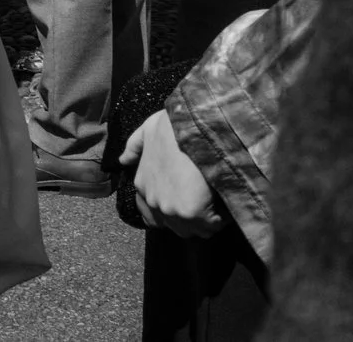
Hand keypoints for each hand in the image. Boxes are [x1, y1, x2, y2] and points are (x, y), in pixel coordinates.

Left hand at [122, 109, 220, 237]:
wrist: (192, 124)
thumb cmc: (174, 126)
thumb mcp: (148, 130)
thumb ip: (134, 147)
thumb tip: (123, 161)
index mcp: (142, 185)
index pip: (154, 215)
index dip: (175, 209)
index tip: (191, 199)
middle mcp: (153, 201)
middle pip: (178, 226)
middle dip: (194, 218)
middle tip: (209, 200)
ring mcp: (171, 209)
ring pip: (196, 229)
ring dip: (209, 220)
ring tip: (220, 200)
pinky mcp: (191, 212)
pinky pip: (214, 225)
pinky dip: (224, 216)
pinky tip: (228, 198)